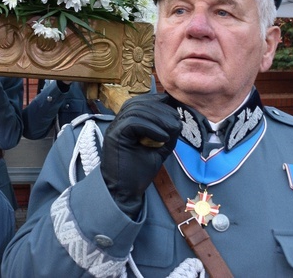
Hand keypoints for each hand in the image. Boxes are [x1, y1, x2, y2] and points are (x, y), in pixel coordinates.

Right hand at [101, 94, 181, 217]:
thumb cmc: (139, 171)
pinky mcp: (115, 136)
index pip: (141, 101)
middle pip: (140, 103)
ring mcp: (115, 127)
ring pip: (137, 110)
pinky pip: (133, 122)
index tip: (175, 113)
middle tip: (176, 124)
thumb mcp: (159, 148)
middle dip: (162, 110)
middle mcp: (119, 121)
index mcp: (127, 121)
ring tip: (171, 131)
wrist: (125, 191)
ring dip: (159, 119)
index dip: (159, 102)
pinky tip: (162, 137)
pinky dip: (151, 127)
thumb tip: (177, 118)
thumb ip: (166, 132)